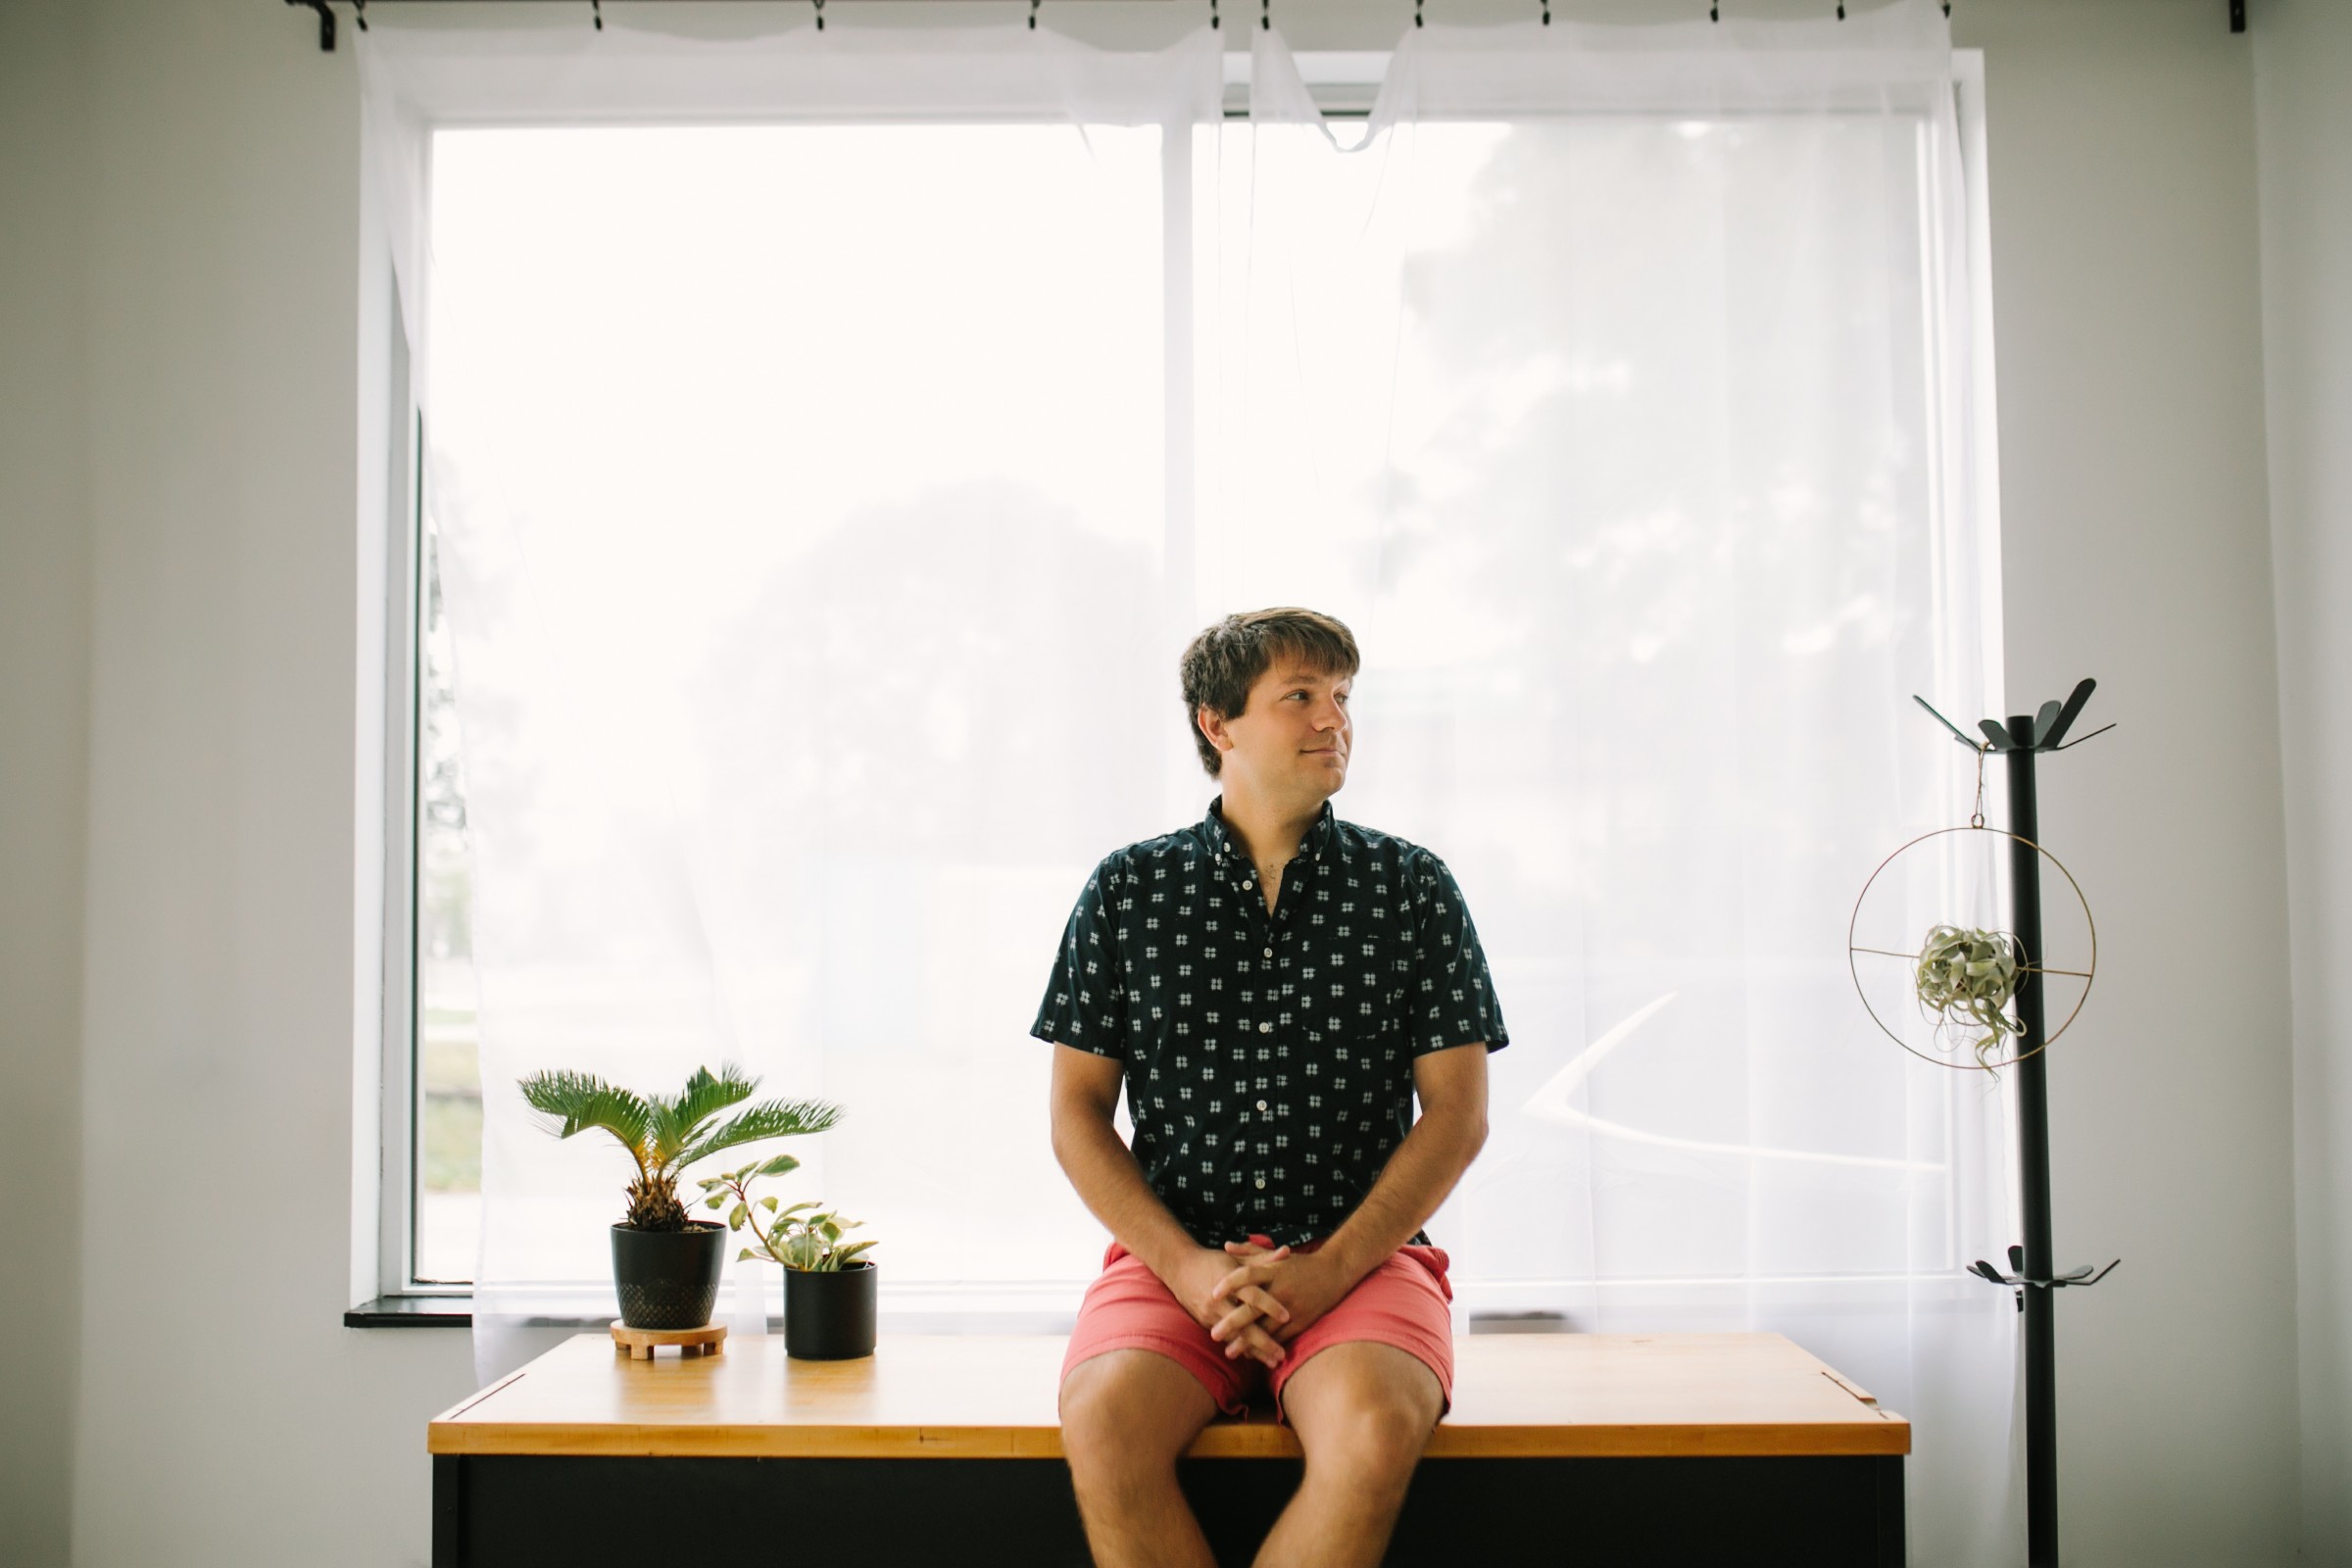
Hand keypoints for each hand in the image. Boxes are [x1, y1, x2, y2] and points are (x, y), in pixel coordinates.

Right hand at [1170, 1245, 1290, 1369]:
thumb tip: (1288, 1252)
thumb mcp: (1237, 1258)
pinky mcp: (1205, 1322)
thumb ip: (1263, 1258)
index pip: (1252, 1294)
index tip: (1287, 1317)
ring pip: (1235, 1336)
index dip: (1269, 1305)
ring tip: (1273, 1362)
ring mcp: (1211, 1313)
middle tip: (1282, 1355)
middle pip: (1244, 1323)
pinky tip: (1255, 1358)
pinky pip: (1225, 1338)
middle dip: (1263, 1341)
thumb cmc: (1213, 1261)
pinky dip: (1240, 1348)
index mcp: (1230, 1280)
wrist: (1179, 1268)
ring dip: (1254, 1351)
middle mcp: (1220, 1299)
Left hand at [1209, 1241, 1350, 1354]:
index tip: (1213, 1293)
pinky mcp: (1300, 1322)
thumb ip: (1249, 1251)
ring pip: (1266, 1328)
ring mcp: (1291, 1308)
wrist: (1333, 1274)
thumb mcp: (1276, 1256)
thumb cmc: (1299, 1264)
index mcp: (1273, 1271)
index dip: (1229, 1283)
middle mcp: (1281, 1289)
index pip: (1247, 1274)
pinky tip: (1252, 1355)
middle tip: (1214, 1334)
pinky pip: (1280, 1338)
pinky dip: (1266, 1347)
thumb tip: (1226, 1245)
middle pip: (1253, 1307)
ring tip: (1230, 1352)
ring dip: (1247, 1342)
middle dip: (1233, 1322)